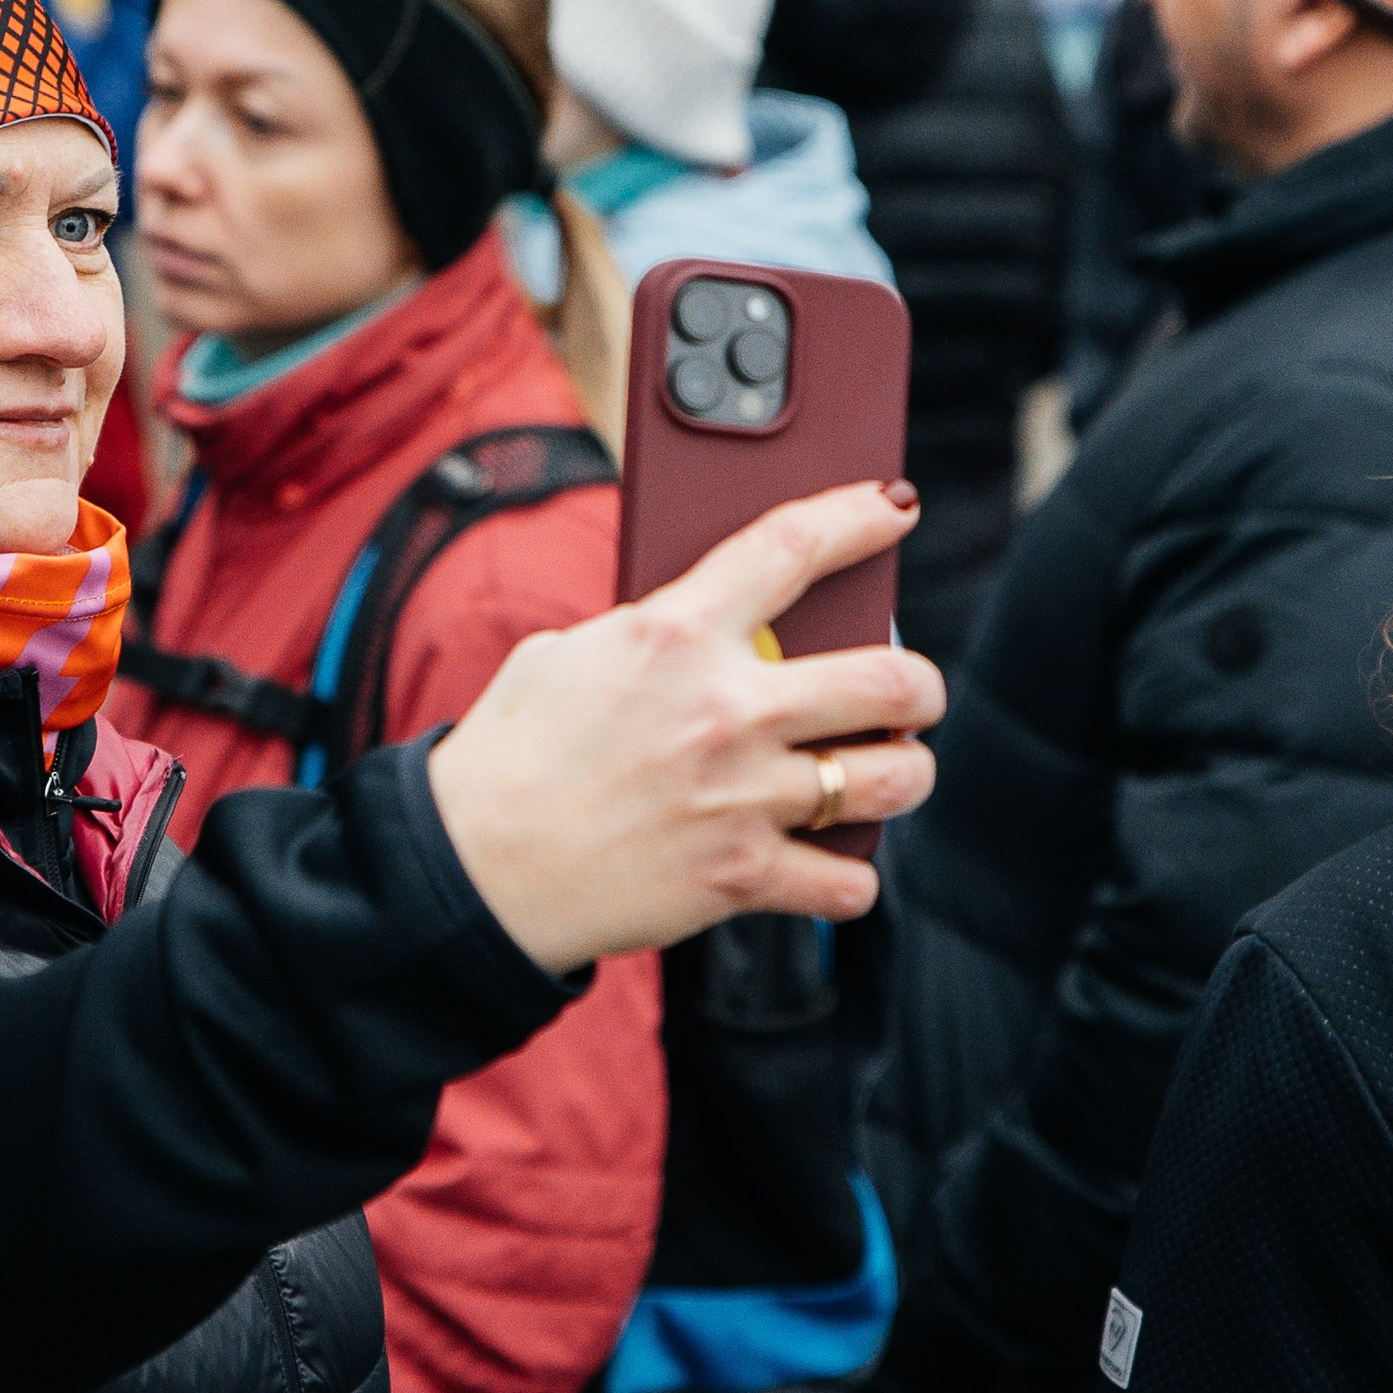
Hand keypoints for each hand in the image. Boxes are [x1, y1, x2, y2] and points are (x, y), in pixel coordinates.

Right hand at [426, 481, 943, 973]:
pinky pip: (847, 882)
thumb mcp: (566, 656)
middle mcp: (723, 709)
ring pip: (892, 778)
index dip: (857, 518)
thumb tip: (709, 631)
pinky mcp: (739, 877)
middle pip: (890, 680)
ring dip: (904, 773)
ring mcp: (740, 797)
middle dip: (920, 687)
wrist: (471, 867)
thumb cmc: (509, 755)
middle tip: (912, 695)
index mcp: (672, 633)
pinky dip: (849, 877)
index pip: (792, 547)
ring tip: (888, 772)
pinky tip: (830, 863)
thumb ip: (650, 634)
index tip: (894, 509)